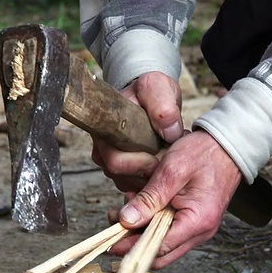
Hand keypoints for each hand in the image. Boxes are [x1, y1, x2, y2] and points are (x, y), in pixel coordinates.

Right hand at [91, 71, 182, 192]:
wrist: (151, 96)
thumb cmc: (150, 91)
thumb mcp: (158, 88)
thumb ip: (163, 105)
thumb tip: (169, 131)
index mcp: (105, 129)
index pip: (114, 160)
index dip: (139, 163)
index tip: (159, 154)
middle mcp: (102, 148)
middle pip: (120, 175)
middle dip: (147, 170)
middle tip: (167, 156)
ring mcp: (110, 160)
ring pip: (127, 182)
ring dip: (150, 175)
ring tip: (166, 154)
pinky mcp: (122, 170)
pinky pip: (134, 184)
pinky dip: (150, 178)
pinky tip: (162, 162)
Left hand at [109, 130, 242, 268]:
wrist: (228, 145)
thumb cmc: (204, 153)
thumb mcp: (172, 170)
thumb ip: (149, 198)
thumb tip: (126, 220)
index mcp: (197, 222)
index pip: (159, 248)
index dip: (132, 247)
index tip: (111, 242)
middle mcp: (201, 232)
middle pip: (160, 254)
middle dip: (134, 242)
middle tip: (115, 223)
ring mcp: (199, 229)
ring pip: (164, 244)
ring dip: (142, 231)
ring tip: (127, 206)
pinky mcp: (195, 222)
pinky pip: (170, 232)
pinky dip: (153, 223)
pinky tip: (143, 205)